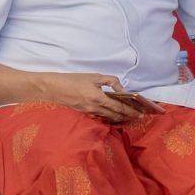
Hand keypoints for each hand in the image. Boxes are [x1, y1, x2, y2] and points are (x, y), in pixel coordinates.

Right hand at [40, 71, 156, 123]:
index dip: (131, 111)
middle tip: (139, 116)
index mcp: (99, 98)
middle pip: (116, 115)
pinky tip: (114, 114)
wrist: (53, 88)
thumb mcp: (94, 76)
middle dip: (128, 116)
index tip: (141, 113)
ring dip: (120, 117)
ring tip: (129, 116)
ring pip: (109, 117)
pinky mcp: (84, 113)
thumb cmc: (73, 80)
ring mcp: (89, 112)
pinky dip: (110, 116)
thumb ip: (111, 81)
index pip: (120, 107)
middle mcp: (95, 108)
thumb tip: (123, 89)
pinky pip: (101, 116)